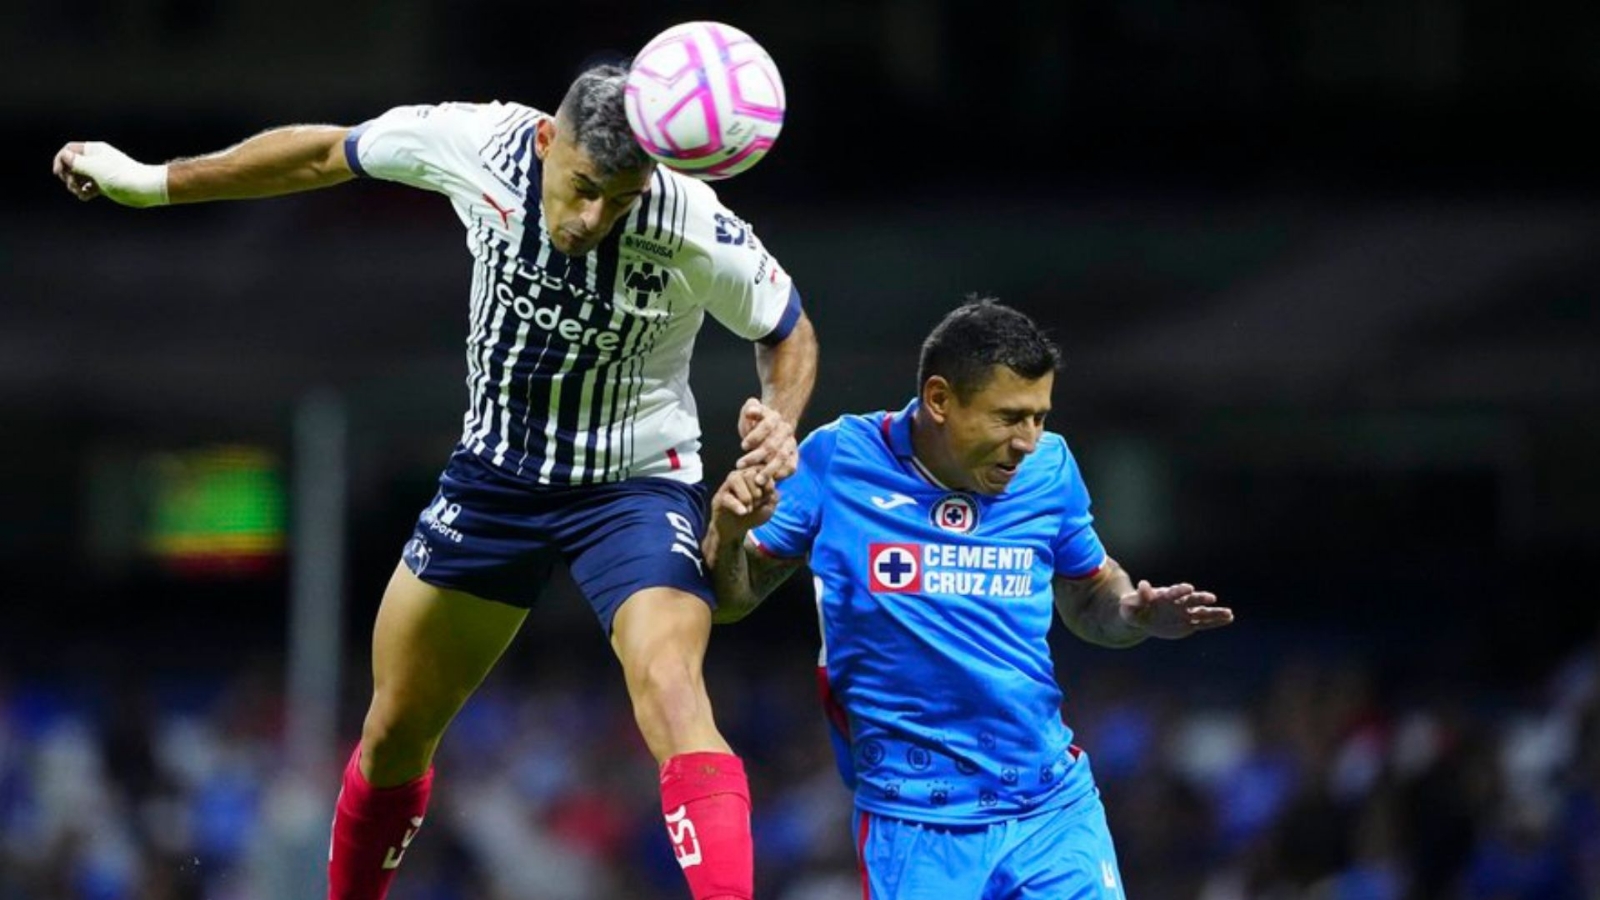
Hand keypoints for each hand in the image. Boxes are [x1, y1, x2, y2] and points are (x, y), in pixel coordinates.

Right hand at [53, 141, 168, 206]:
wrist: (145, 188)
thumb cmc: (121, 176)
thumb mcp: (95, 167)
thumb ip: (76, 162)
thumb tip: (64, 156)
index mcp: (93, 151)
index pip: (68, 150)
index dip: (61, 160)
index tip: (60, 173)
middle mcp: (95, 160)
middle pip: (71, 165)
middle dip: (68, 176)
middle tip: (73, 185)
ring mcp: (100, 173)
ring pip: (78, 178)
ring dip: (75, 186)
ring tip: (81, 192)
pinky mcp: (105, 185)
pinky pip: (87, 187)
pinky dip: (84, 192)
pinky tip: (87, 196)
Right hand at [709, 467, 779, 538]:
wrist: (737, 528)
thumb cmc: (754, 514)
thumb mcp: (769, 505)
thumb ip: (773, 495)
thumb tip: (769, 484)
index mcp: (755, 474)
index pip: (764, 472)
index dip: (769, 487)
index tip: (767, 499)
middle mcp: (741, 474)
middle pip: (750, 474)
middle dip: (757, 493)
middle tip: (757, 504)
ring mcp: (728, 484)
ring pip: (736, 480)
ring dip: (746, 498)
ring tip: (749, 510)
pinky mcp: (719, 496)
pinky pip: (727, 497)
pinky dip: (737, 506)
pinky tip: (743, 512)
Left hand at [735, 397, 795, 482]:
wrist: (774, 427)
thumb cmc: (756, 422)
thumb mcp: (750, 411)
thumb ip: (750, 409)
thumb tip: (751, 412)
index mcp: (774, 417)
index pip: (767, 425)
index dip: (755, 436)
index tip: (742, 446)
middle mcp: (785, 430)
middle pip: (773, 445)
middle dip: (756, 457)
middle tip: (740, 465)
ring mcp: (791, 444)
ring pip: (782, 458)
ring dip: (769, 470)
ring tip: (757, 481)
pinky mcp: (794, 455)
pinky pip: (791, 467)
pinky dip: (781, 474)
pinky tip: (770, 481)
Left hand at [1118, 580, 1232, 639]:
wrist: (1140, 617)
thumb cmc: (1134, 608)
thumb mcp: (1131, 603)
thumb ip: (1139, 596)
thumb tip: (1143, 584)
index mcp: (1165, 595)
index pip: (1175, 591)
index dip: (1181, 590)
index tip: (1189, 588)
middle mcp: (1178, 602)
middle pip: (1192, 599)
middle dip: (1201, 598)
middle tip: (1211, 598)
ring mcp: (1185, 612)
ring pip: (1202, 612)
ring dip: (1215, 612)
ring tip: (1229, 613)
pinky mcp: (1188, 623)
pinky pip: (1204, 623)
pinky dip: (1215, 621)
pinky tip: (1229, 618)